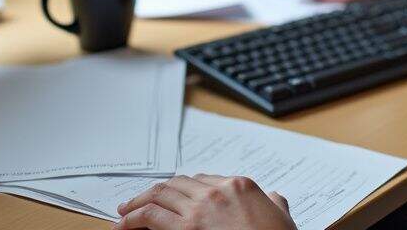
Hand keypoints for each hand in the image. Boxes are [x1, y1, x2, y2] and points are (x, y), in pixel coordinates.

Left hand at [114, 174, 294, 229]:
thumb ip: (274, 202)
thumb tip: (275, 197)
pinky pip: (151, 217)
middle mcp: (217, 191)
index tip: (171, 197)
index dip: (181, 189)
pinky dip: (132, 219)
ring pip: (159, 196)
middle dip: (155, 193)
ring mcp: (201, 208)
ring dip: (137, 203)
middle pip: (177, 185)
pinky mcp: (187, 229)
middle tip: (139, 201)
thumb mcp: (282, 217)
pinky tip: (124, 224)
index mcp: (239, 186)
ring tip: (124, 212)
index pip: (201, 181)